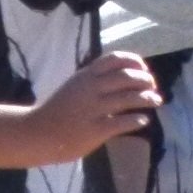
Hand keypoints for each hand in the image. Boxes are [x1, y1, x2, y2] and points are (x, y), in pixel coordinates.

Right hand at [26, 52, 161, 160]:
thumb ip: (94, 80)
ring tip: (156, 101)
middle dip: (145, 80)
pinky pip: (123, 122)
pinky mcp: (96, 129)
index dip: (134, 62)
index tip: (144, 69)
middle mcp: (90, 89)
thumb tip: (124, 77)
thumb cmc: (57, 110)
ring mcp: (93, 109)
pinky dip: (137, 120)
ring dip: (147, 98)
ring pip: (129, 98)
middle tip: (153, 87)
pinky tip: (143, 120)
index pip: (114, 59)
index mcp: (85, 76)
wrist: (36, 133)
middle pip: (127, 77)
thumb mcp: (74, 86)